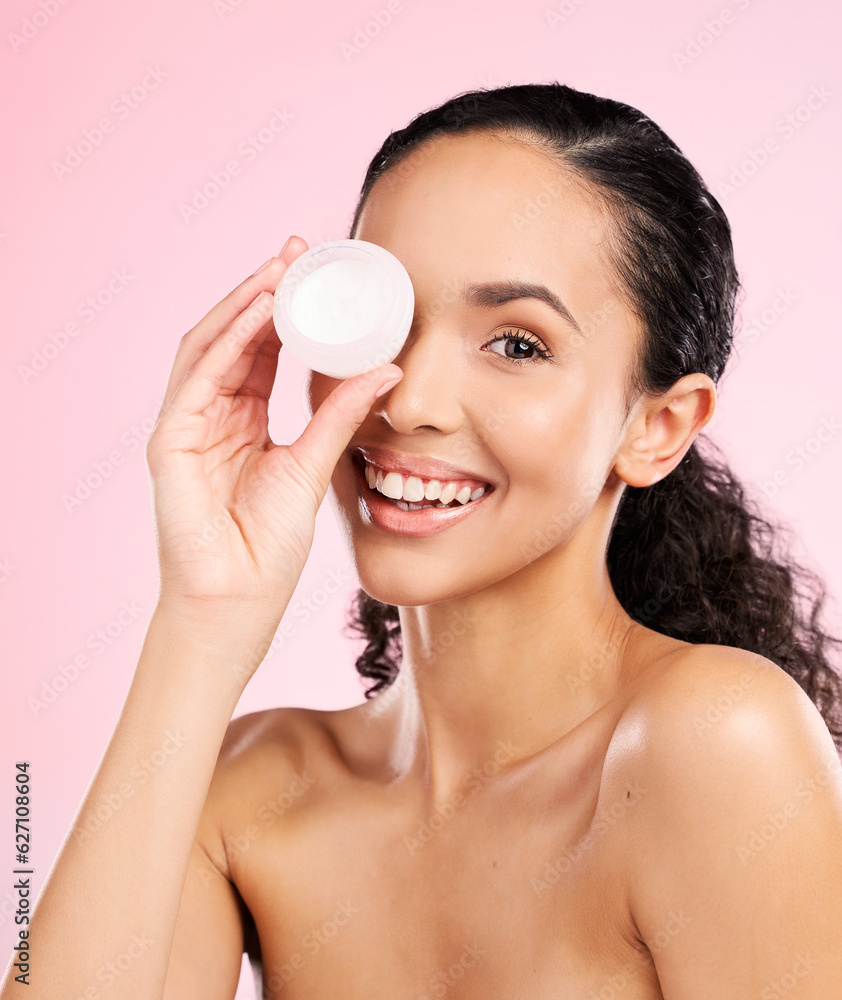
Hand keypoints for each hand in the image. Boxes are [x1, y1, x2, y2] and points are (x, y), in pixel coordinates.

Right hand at [145, 236, 401, 627]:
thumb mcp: (315, 465)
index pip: (261, 350)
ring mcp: (186, 425)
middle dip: (265, 291)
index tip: (316, 272)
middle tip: (298, 250)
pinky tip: (259, 310)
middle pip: (234, 337)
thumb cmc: (268, 548)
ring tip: (281, 267)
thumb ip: (342, 415)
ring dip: (245, 303)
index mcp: (244, 421)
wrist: (237, 603)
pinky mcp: (171, 441)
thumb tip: (389, 370)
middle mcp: (212, 414)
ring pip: (211, 345)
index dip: (287, 309)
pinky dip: (229, 340)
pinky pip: (199, 377)